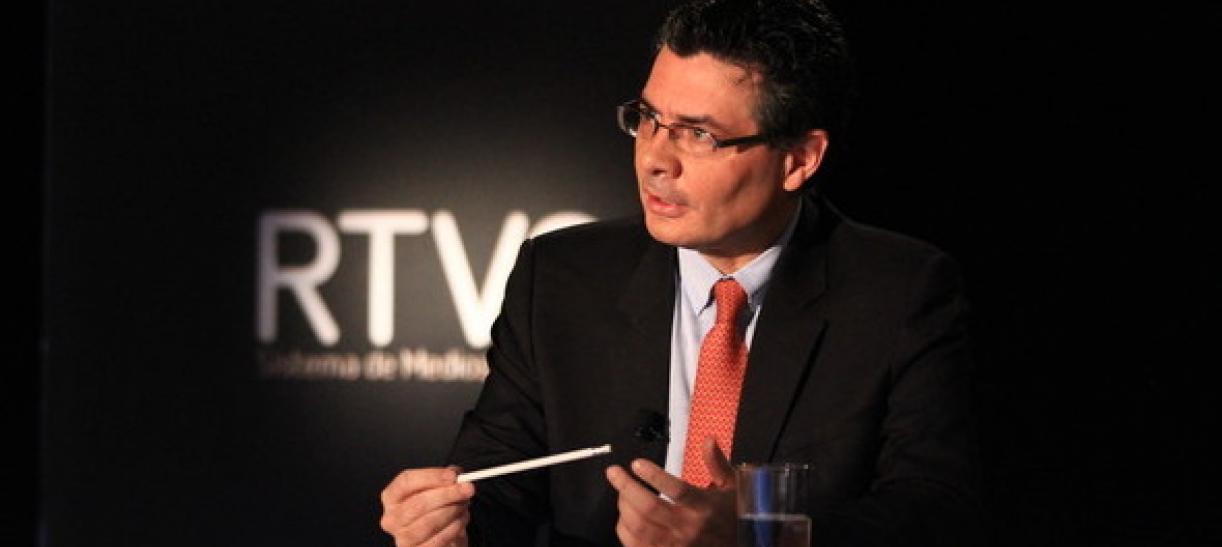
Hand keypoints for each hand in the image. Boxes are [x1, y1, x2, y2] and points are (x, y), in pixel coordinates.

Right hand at [379, 466, 474, 546]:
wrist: (440, 535)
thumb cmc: (435, 509)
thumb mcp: (438, 489)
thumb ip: (446, 479)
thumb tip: (457, 474)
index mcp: (392, 496)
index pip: (406, 481)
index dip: (431, 476)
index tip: (453, 476)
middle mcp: (392, 518)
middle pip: (419, 503)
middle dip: (447, 494)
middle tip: (467, 489)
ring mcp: (402, 538)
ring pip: (429, 523)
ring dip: (452, 512)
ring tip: (464, 506)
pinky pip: (438, 540)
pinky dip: (454, 528)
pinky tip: (461, 520)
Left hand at [605, 437, 736, 545]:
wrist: (736, 546)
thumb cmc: (732, 516)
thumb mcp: (731, 487)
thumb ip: (717, 463)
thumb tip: (708, 439)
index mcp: (705, 507)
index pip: (677, 491)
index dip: (655, 476)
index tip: (636, 463)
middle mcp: (688, 528)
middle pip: (649, 508)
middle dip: (626, 487)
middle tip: (613, 472)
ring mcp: (675, 545)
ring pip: (639, 527)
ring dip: (624, 506)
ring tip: (621, 491)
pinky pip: (635, 545)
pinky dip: (624, 529)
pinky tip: (624, 516)